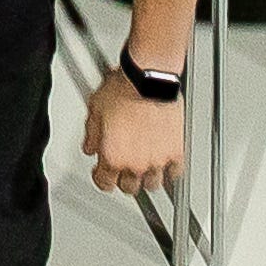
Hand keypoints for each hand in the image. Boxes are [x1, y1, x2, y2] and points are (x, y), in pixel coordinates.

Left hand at [81, 71, 186, 202]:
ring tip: (144, 167)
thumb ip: (92, 134)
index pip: (104, 183)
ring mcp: (157, 159)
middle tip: (123, 169)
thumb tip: (90, 146)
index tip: (102, 173)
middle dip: (124, 180)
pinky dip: (169, 170)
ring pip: (152, 184)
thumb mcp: (95, 109)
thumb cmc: (122, 89)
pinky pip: (174, 172)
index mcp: (112, 156)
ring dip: (147, 177)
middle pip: (129, 187)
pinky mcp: (175, 152)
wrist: (148, 78)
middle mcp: (135, 163)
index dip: (102, 178)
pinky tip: (164, 162)